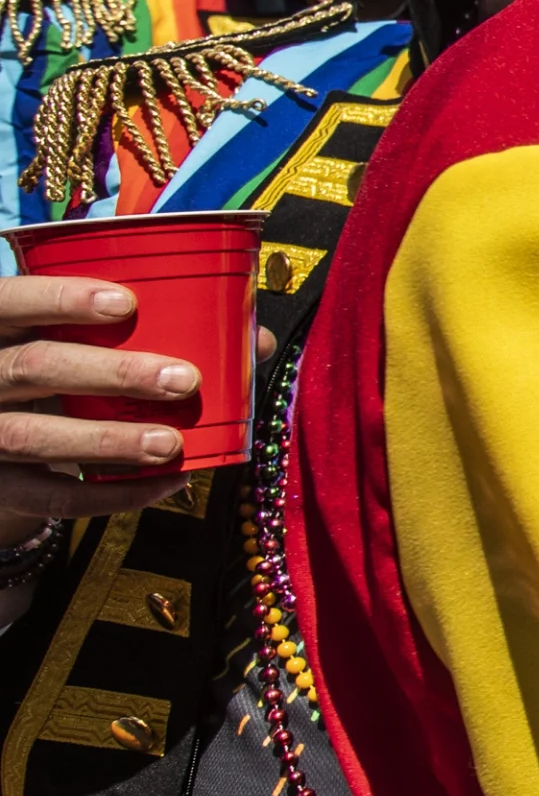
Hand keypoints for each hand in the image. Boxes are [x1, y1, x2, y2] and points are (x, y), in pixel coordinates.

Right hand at [0, 272, 204, 526]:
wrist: (1, 449)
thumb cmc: (57, 371)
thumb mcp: (75, 342)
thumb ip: (148, 331)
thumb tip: (256, 341)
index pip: (8, 300)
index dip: (59, 299)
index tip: (126, 302)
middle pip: (32, 366)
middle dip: (111, 372)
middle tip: (184, 380)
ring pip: (35, 435)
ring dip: (109, 439)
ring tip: (171, 442)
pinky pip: (51, 496)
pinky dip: (111, 494)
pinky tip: (166, 484)